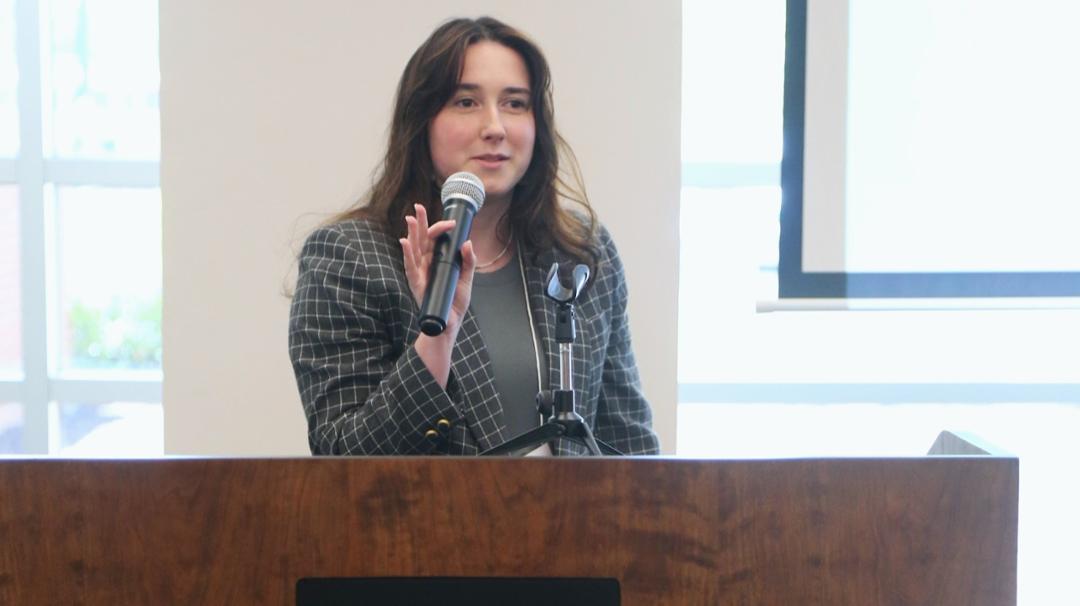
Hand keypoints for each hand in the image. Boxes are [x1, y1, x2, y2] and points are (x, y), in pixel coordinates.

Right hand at [400, 203, 475, 338]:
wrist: (450, 324)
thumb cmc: (455, 302)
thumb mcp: (466, 279)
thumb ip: (468, 261)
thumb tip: (467, 243)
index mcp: (437, 262)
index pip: (435, 241)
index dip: (438, 228)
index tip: (449, 221)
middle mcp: (426, 266)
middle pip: (421, 241)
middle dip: (419, 224)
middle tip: (418, 207)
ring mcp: (419, 274)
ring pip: (414, 250)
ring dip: (411, 234)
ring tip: (410, 219)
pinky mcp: (416, 284)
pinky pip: (410, 267)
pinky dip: (407, 254)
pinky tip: (404, 242)